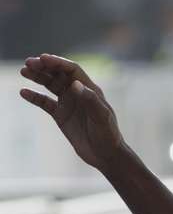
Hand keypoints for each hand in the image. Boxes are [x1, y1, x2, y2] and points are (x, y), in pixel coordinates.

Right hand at [20, 54, 123, 169]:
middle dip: (44, 67)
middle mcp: (79, 94)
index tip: (43, 58)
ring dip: (37, 77)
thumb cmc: (108, 134)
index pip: (72, 70)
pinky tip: (24, 92)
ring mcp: (69, 104)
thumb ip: (90, 100)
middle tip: (29, 63)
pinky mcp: (61, 116)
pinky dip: (34, 97)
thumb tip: (75, 83)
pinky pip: (45, 103)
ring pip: (50, 85)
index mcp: (90, 90)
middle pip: (59, 74)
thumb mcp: (101, 117)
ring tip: (24, 71)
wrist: (105, 155)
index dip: (58, 63)